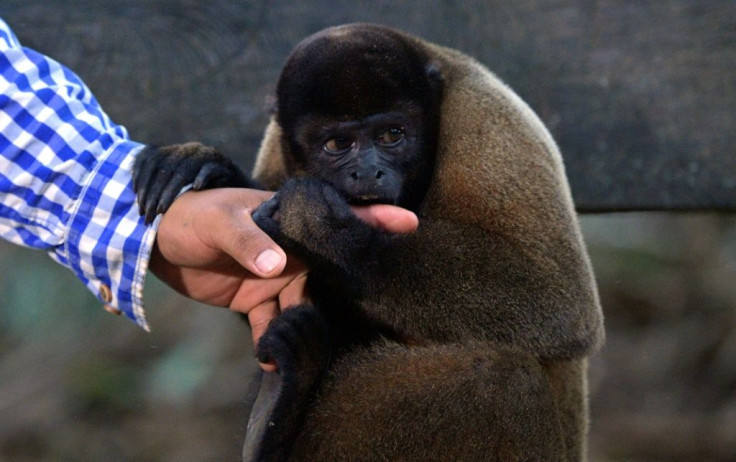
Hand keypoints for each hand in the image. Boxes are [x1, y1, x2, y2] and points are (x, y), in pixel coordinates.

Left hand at [149, 187, 417, 369]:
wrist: (154, 240)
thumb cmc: (190, 216)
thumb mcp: (217, 222)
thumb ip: (247, 241)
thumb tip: (277, 265)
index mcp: (289, 219)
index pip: (338, 217)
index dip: (375, 218)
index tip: (410, 222)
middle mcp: (291, 248)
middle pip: (328, 269)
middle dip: (345, 290)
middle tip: (366, 314)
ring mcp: (275, 275)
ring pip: (304, 304)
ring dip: (303, 326)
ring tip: (302, 345)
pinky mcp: (255, 299)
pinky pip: (272, 324)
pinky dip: (272, 342)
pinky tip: (270, 359)